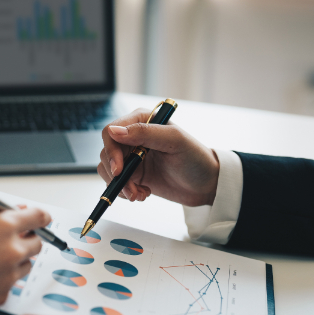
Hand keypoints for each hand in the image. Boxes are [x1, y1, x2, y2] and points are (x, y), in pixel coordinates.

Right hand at [0, 207, 49, 314]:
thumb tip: (12, 213)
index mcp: (1, 227)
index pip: (38, 217)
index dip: (40, 217)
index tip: (42, 220)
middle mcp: (10, 251)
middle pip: (37, 244)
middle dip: (26, 241)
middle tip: (10, 242)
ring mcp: (7, 276)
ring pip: (25, 266)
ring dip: (14, 262)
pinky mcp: (1, 296)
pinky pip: (10, 285)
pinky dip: (0, 281)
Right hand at [98, 109, 219, 205]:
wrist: (207, 185)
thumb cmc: (197, 159)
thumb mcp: (174, 141)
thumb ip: (144, 132)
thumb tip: (114, 131)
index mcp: (142, 121)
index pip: (111, 131)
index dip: (111, 151)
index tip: (119, 170)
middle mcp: (133, 137)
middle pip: (107, 153)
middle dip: (116, 174)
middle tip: (131, 188)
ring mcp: (131, 156)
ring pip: (108, 170)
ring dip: (120, 186)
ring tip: (140, 194)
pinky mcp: (133, 174)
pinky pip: (116, 182)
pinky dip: (125, 192)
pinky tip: (143, 193)